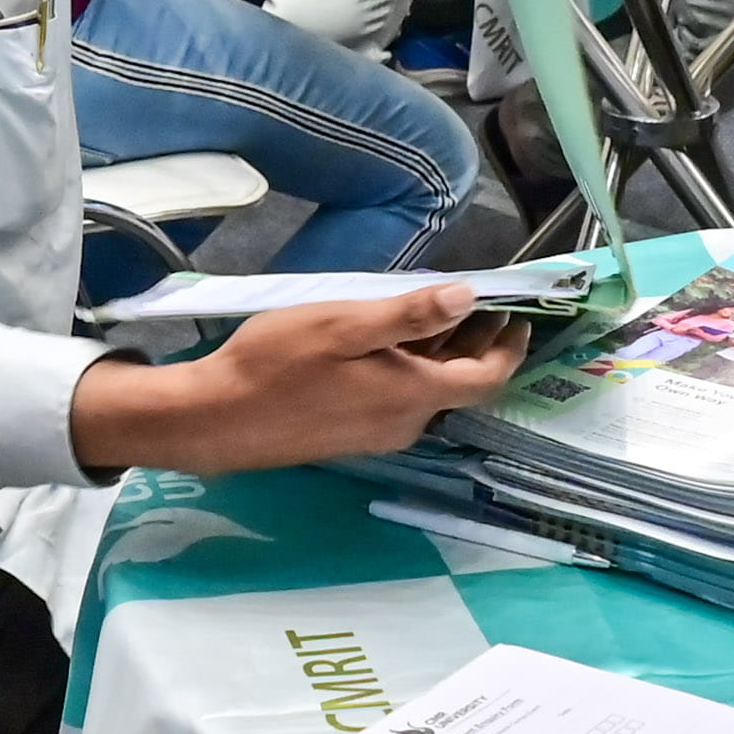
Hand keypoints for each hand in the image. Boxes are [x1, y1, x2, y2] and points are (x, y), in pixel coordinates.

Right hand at [72, 282, 537, 477]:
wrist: (215, 418)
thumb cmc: (276, 363)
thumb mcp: (344, 323)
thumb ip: (410, 315)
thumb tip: (468, 298)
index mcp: (412, 396)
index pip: (487, 378)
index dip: (510, 347)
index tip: (518, 314)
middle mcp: (405, 423)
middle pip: (460, 385)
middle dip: (477, 344)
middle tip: (480, 301)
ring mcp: (378, 434)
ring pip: (429, 391)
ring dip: (442, 354)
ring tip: (437, 310)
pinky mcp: (353, 435)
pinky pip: (400, 399)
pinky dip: (412, 368)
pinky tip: (391, 342)